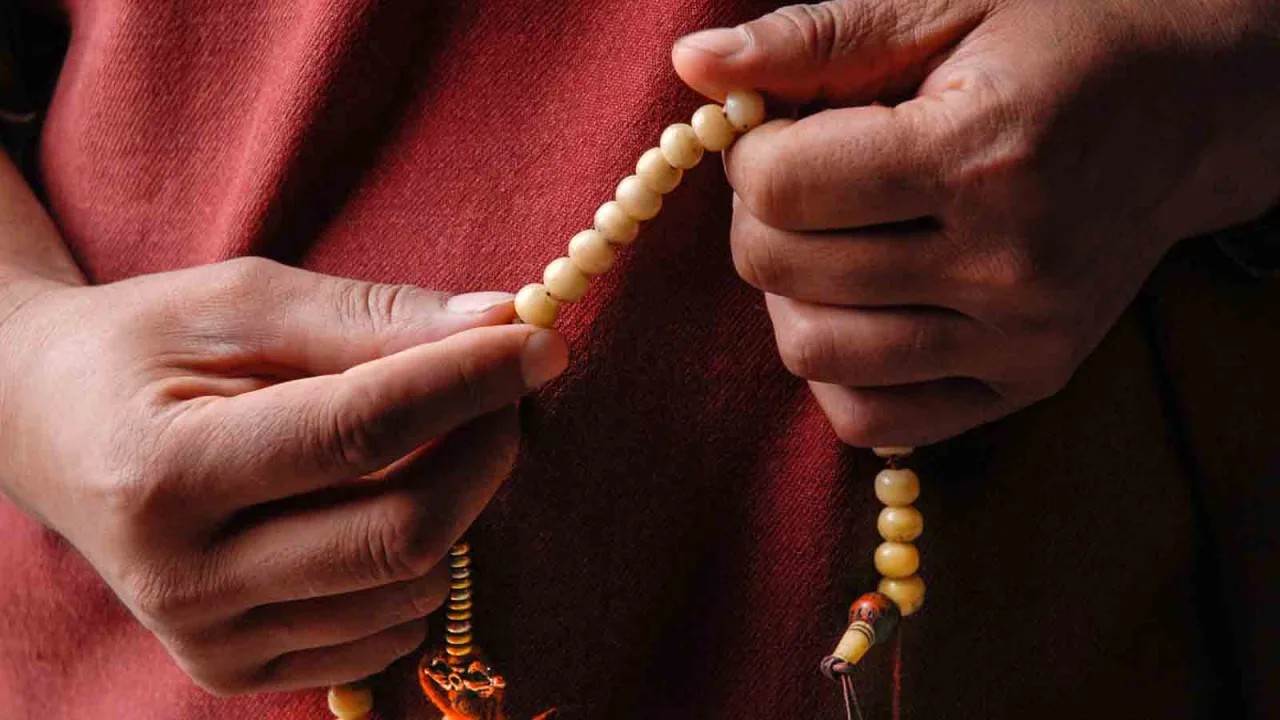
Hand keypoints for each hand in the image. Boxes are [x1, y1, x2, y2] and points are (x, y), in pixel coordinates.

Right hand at [0, 258, 567, 693]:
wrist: (47, 428)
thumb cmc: (144, 348)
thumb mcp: (241, 303)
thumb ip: (369, 318)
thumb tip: (501, 322)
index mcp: (166, 473)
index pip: (359, 433)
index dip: (467, 385)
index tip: (541, 342)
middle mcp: (182, 580)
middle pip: (400, 532)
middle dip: (484, 450)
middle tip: (505, 385)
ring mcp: (210, 640)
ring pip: (407, 587)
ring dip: (460, 502)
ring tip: (437, 434)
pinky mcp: (236, 669)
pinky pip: (386, 633)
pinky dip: (420, 565)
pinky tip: (390, 501)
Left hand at [674, 0, 1279, 445]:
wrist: (1189, 111)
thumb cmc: (1059, 44)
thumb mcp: (946, 5)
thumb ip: (813, 38)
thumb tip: (693, 66)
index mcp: (981, 155)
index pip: (782, 189)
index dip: (751, 152)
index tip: (781, 129)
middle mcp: (1007, 263)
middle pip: (783, 271)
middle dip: (760, 219)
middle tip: (803, 180)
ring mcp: (1020, 337)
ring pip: (813, 353)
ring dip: (791, 292)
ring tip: (836, 240)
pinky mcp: (1027, 382)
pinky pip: (870, 418)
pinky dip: (836, 367)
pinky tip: (861, 304)